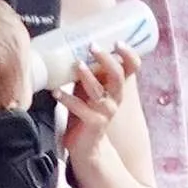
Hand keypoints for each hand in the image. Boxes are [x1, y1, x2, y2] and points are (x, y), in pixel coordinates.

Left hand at [60, 45, 136, 161]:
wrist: (86, 146)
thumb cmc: (85, 112)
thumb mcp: (88, 89)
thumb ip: (87, 73)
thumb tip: (72, 47)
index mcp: (116, 88)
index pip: (131, 68)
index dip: (128, 55)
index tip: (118, 42)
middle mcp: (115, 99)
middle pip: (117, 76)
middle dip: (106, 59)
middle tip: (93, 47)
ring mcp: (105, 112)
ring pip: (99, 90)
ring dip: (87, 76)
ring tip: (77, 64)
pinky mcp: (93, 123)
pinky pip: (80, 108)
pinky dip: (66, 98)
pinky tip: (56, 92)